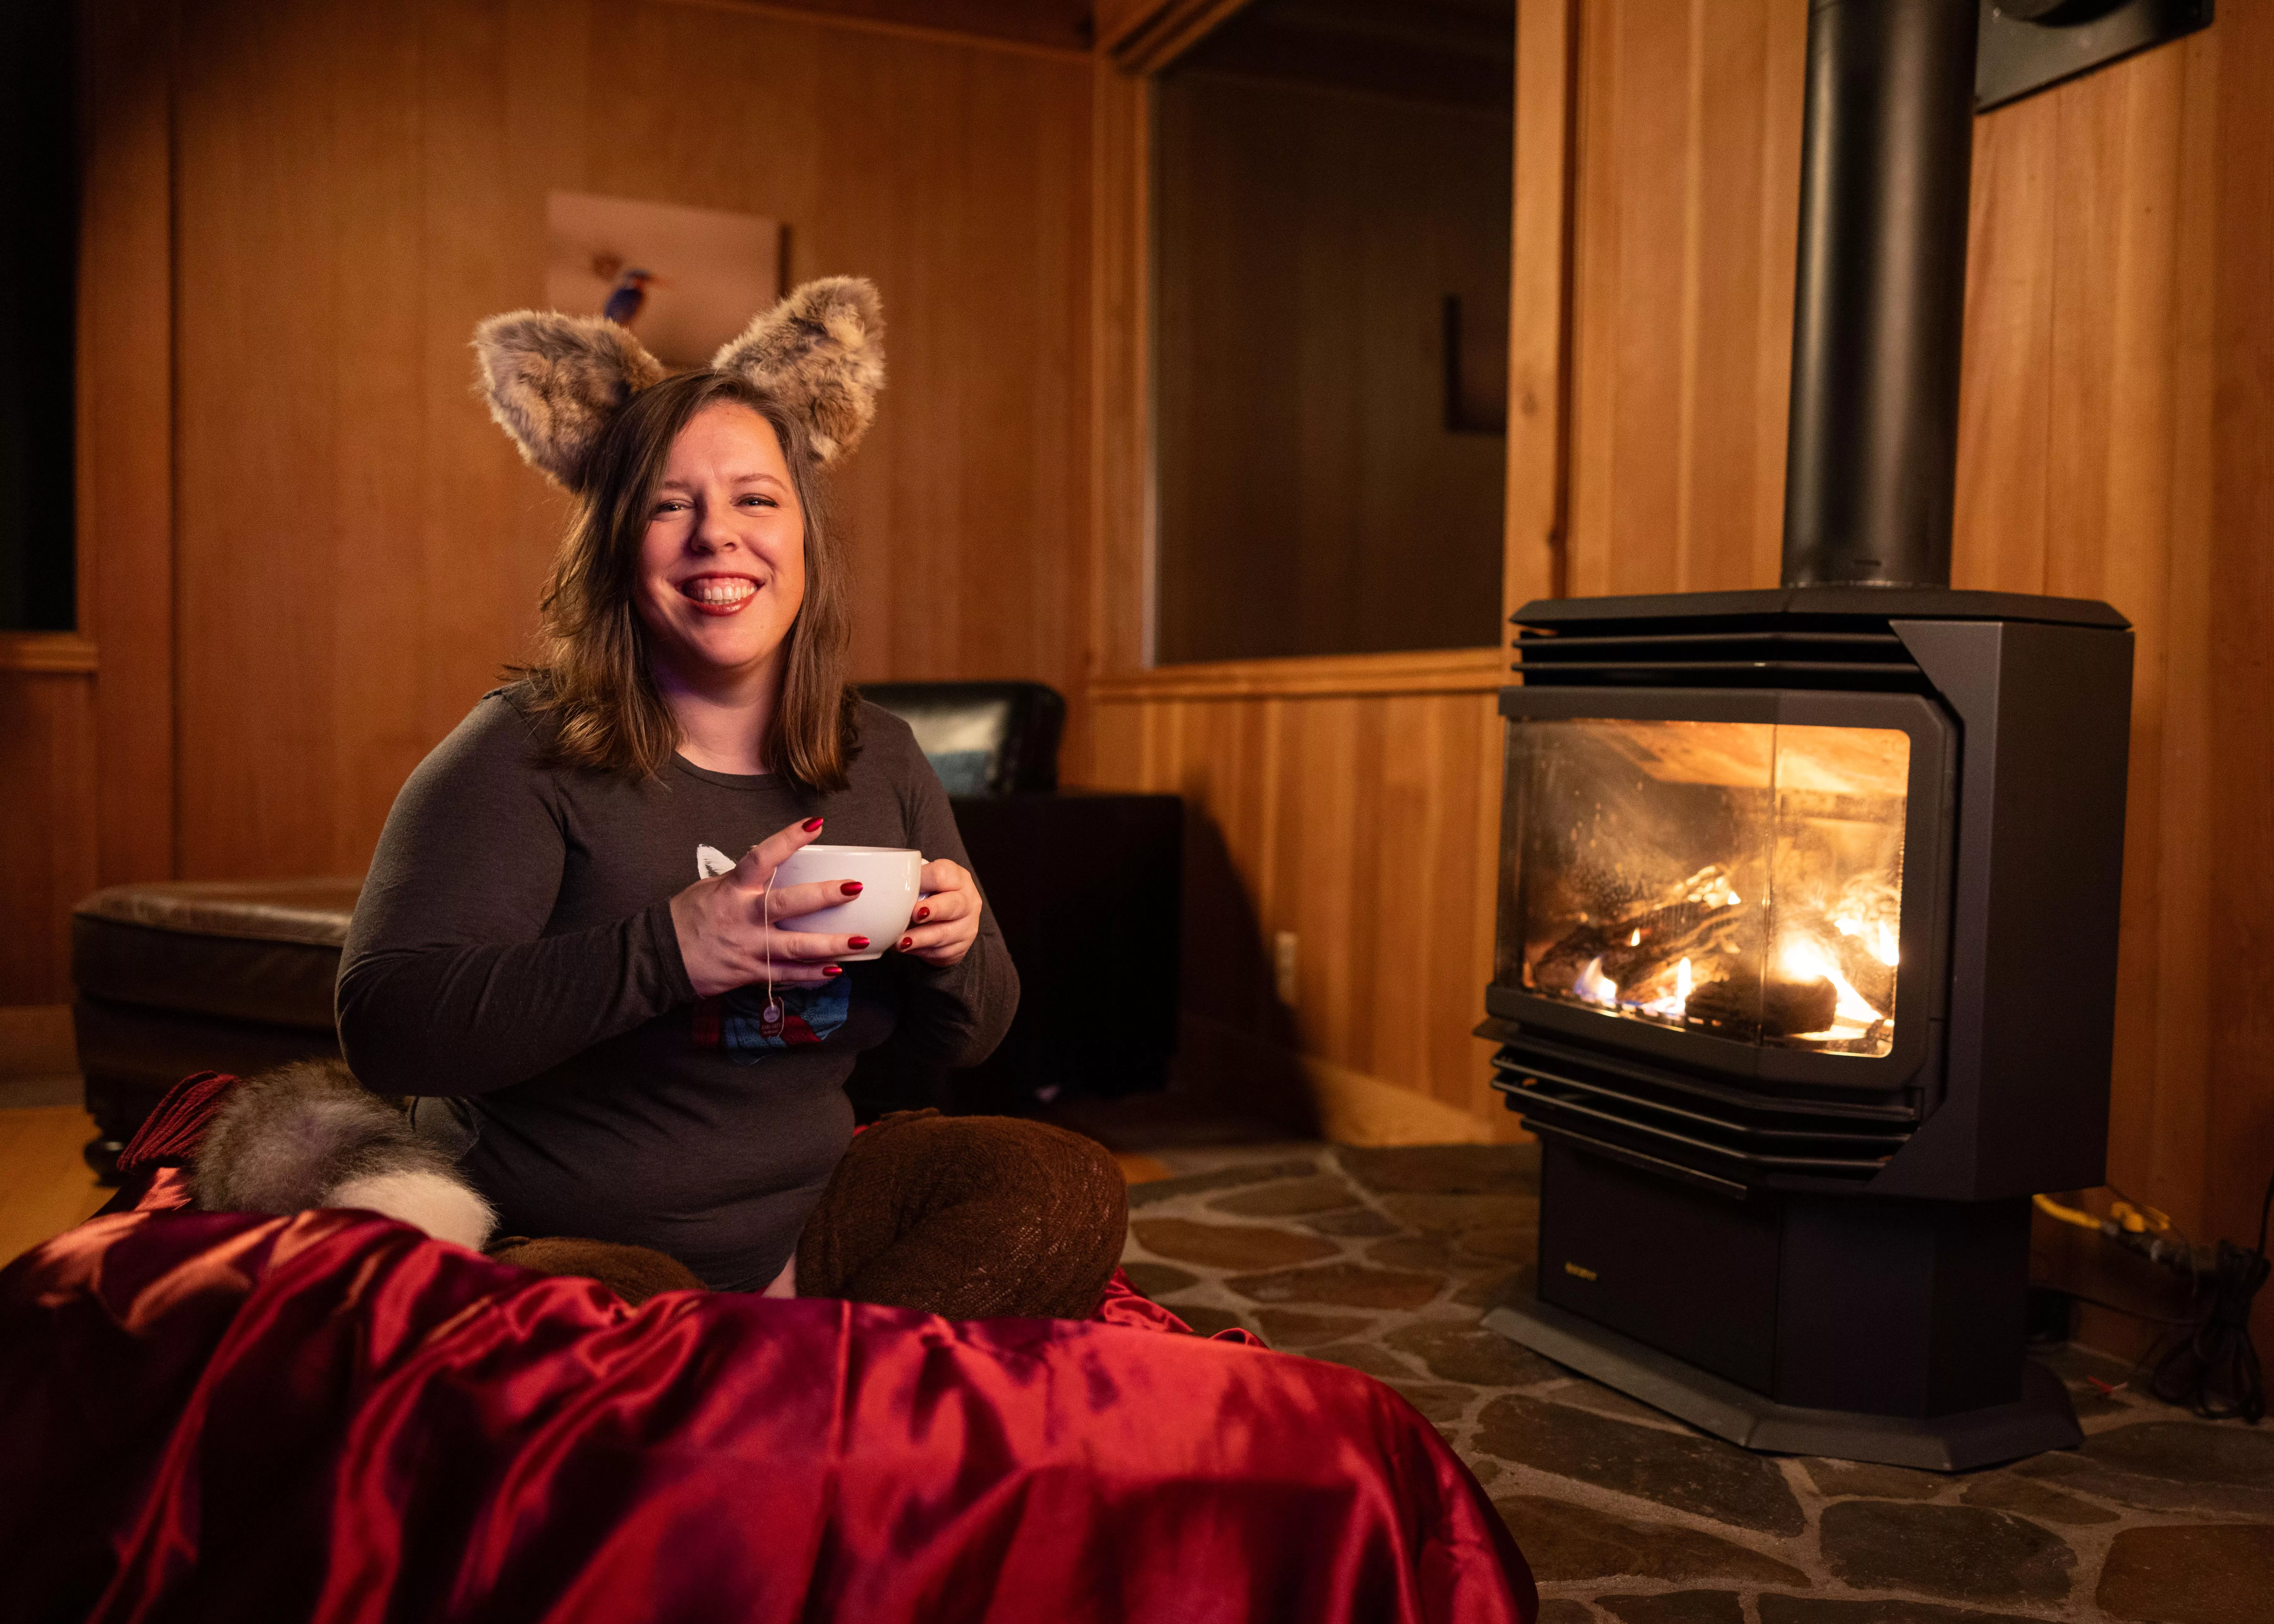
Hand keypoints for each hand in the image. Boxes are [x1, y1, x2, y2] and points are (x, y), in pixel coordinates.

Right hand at [668, 817, 872, 997]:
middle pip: (788, 905)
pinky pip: (786, 975)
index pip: (762, 857)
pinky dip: (812, 975)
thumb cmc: (687, 917)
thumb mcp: (712, 888)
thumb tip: (775, 863)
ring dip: (830, 945)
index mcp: (733, 889)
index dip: (789, 839)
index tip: (815, 824)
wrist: (660, 958)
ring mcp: (748, 947)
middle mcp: (743, 917)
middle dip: (823, 897)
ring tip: (860, 941)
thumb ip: (745, 879)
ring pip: (795, 947)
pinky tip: (835, 971)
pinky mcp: (749, 973)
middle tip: (854, 888)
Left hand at [897, 857, 981, 967]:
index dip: (923, 881)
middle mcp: (968, 900)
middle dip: (933, 909)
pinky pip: (941, 951)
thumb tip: (880, 890)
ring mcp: (967, 925)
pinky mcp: (961, 947)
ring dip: (920, 938)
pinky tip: (907, 947)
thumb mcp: (925, 884)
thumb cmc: (932, 896)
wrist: (950, 921)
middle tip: (914, 914)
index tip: (906, 889)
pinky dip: (920, 950)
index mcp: (957, 877)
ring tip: (901, 941)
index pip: (942, 875)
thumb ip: (911, 884)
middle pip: (953, 904)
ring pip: (945, 933)